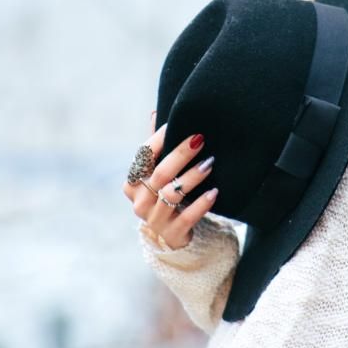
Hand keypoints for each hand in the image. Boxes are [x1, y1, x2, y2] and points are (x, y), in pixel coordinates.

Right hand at [122, 111, 218, 250]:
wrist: (170, 234)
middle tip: (200, 139)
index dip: (159, 139)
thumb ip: (155, 147)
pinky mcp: (171, 233)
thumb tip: (155, 113)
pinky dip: (201, 203)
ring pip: (173, 194)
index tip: (175, 124)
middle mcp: (139, 201)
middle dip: (180, 155)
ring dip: (193, 177)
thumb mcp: (156, 173)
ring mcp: (154, 219)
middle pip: (160, 173)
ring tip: (210, 163)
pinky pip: (187, 216)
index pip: (144, 155)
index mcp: (133, 182)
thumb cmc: (163, 194)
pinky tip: (214, 192)